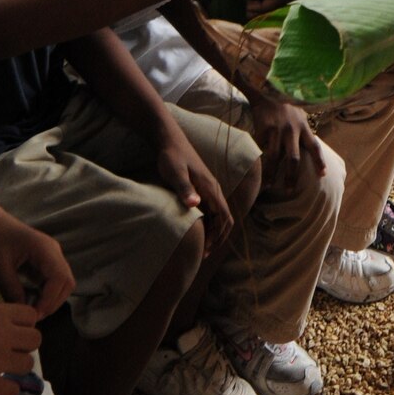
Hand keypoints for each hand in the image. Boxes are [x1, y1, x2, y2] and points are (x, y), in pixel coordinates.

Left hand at [0, 203, 73, 319]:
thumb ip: (11, 289)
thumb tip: (24, 312)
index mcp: (45, 249)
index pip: (60, 278)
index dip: (50, 300)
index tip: (33, 314)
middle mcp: (54, 252)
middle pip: (67, 282)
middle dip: (53, 302)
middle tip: (33, 315)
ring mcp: (52, 257)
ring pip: (63, 283)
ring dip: (51, 299)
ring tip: (32, 310)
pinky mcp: (46, 262)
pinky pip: (54, 281)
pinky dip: (46, 294)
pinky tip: (31, 301)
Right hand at [0, 302, 42, 394]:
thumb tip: (5, 326)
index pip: (31, 315)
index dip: (25, 324)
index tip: (15, 331)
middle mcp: (3, 334)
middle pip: (35, 340)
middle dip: (24, 346)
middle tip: (9, 352)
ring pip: (28, 365)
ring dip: (17, 368)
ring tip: (2, 370)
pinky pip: (14, 390)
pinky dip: (7, 391)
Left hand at [155, 125, 233, 254]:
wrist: (169, 140)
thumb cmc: (171, 157)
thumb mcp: (175, 172)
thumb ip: (184, 188)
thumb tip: (195, 204)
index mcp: (210, 188)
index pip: (224, 217)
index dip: (219, 235)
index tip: (207, 249)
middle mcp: (213, 190)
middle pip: (224, 219)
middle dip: (218, 237)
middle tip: (204, 254)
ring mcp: (208, 190)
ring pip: (218, 215)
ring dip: (213, 231)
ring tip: (201, 247)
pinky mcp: (201, 189)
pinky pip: (210, 210)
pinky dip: (208, 224)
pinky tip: (196, 230)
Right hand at [248, 92, 324, 195]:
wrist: (267, 91)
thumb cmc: (286, 105)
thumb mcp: (300, 114)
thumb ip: (304, 130)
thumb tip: (310, 146)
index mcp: (303, 127)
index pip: (314, 146)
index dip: (319, 161)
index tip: (323, 175)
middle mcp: (291, 130)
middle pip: (294, 158)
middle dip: (291, 176)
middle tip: (290, 190)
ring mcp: (277, 130)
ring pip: (275, 156)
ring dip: (271, 173)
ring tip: (269, 185)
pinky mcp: (263, 129)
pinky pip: (261, 148)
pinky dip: (258, 159)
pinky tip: (255, 169)